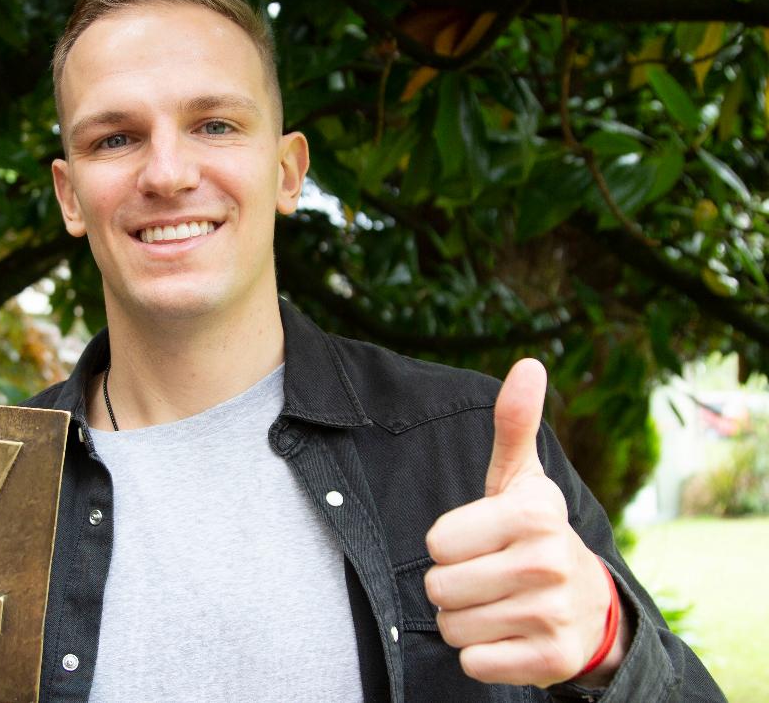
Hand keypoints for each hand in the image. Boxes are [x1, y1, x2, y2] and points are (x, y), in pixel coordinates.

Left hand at [423, 359, 625, 687]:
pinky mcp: (549, 662)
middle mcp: (548, 564)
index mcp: (535, 515)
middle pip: (439, 587)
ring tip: (497, 604)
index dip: (449, 544)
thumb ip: (514, 425)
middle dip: (452, 584)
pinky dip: (481, 654)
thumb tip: (528, 366)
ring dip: (464, 620)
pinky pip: (472, 662)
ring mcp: (552, 617)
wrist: (590, 608)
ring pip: (451, 627)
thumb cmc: (534, 535)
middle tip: (487, 576)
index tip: (481, 540)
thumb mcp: (522, 480)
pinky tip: (509, 636)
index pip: (437, 541)